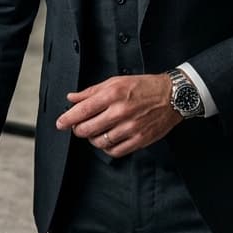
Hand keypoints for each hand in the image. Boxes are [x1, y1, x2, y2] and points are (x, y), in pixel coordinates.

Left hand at [56, 73, 180, 156]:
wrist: (172, 96)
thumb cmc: (143, 87)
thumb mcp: (115, 82)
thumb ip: (91, 92)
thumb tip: (72, 98)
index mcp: (112, 94)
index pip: (82, 110)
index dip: (67, 119)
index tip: (60, 124)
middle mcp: (120, 112)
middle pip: (87, 129)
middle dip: (78, 129)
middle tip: (78, 127)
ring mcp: (131, 127)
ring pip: (100, 142)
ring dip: (92, 139)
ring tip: (95, 132)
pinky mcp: (140, 139)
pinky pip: (115, 151)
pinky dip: (107, 148)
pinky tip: (108, 140)